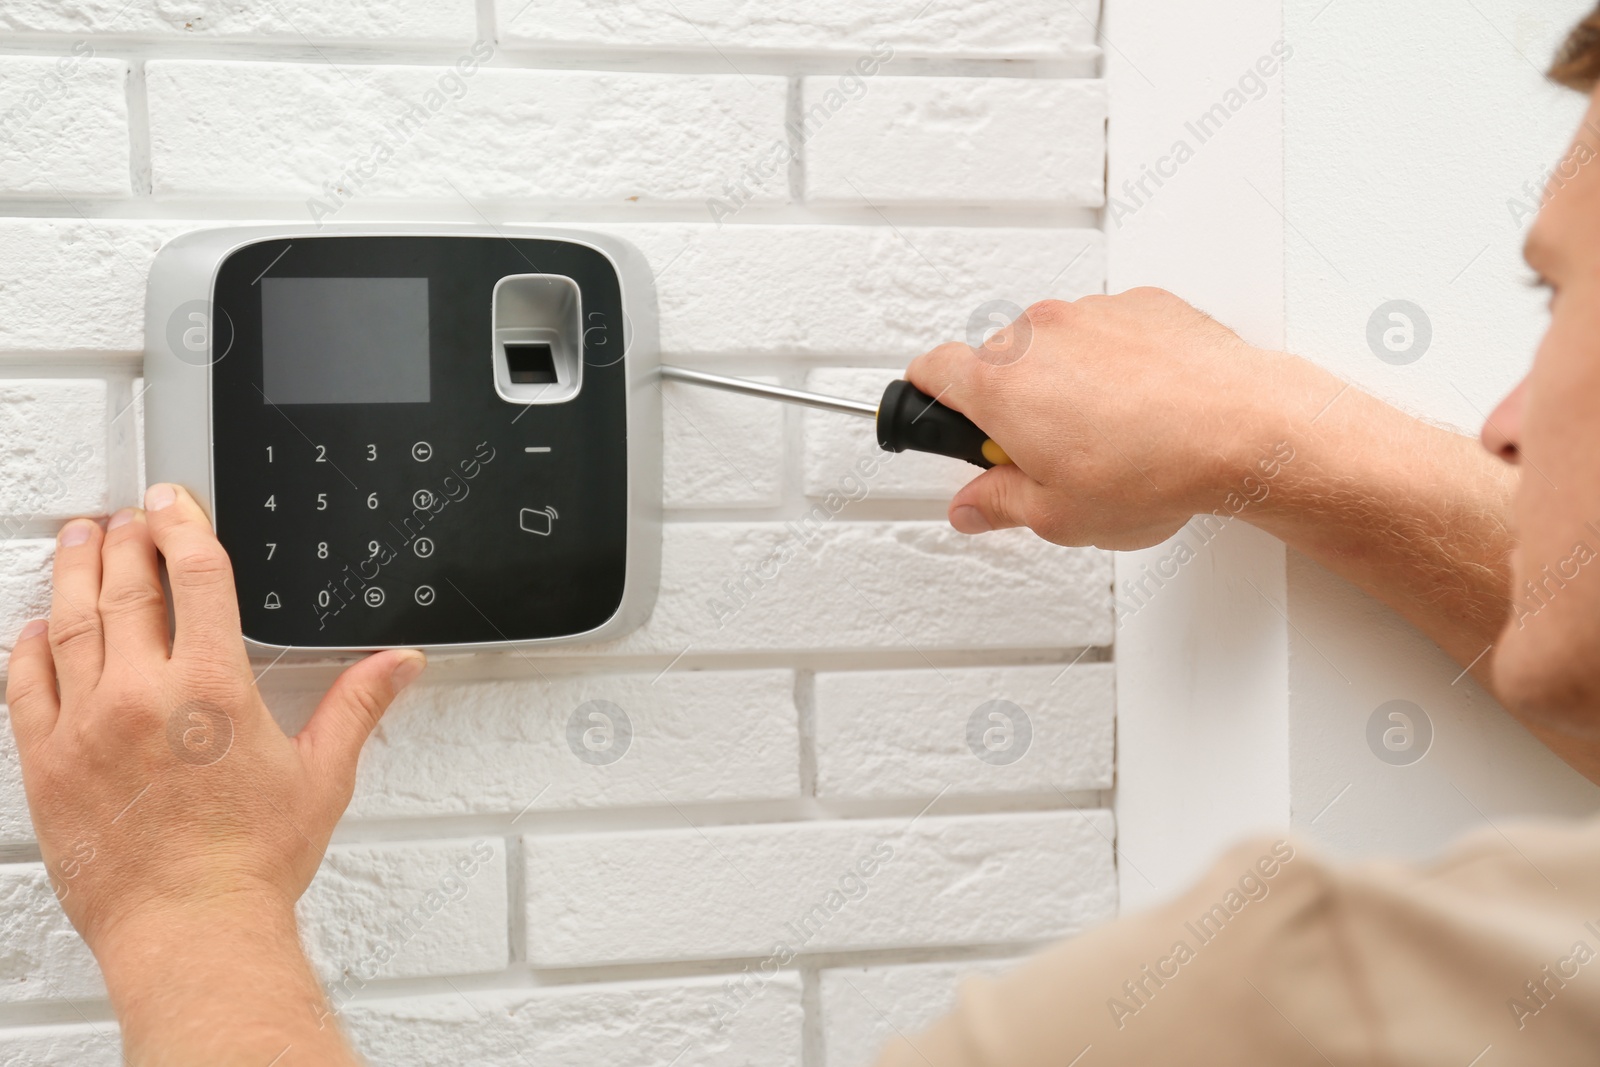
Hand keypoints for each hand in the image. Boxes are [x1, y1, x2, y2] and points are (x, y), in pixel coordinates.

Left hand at [5, 483, 423, 962]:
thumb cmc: (250, 862)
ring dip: (73, 572)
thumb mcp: (321, 774)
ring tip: (78, 541)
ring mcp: (87, 727)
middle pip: (124, 586)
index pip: (192, 574)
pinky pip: (25, 685)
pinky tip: (37, 628)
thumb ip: (357, 704)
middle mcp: (142, 696)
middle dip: (125, 539)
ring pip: (69, 622)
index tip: (173, 502)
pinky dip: (29, 646)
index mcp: (212, 689)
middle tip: (127, 518)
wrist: (188, 927)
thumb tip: (398, 663)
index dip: (181, 525)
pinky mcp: (48, 763)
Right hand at [906, 288, 1325, 548]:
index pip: (930, 371)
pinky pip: (1108, 332)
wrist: (1245, 432)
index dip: (927, 401)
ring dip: (1064, 382)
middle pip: (996, 363)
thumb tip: (972, 506)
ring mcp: (1091, 314)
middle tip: (1040, 456)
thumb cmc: (1154, 468)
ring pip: (1054, 346)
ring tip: (1106, 436)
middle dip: (1009, 405)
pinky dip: (1115, 362)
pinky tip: (1144, 408)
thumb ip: (998, 505)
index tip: (939, 422)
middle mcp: (1038, 334)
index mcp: (1000, 384)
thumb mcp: (1057, 516)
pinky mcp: (1142, 305)